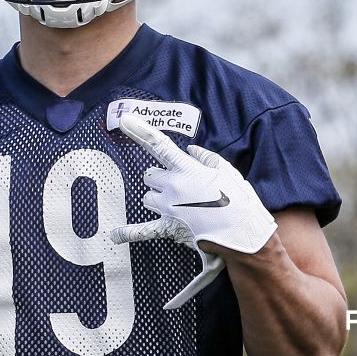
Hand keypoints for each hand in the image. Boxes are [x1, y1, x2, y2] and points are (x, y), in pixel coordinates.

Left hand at [109, 113, 276, 308]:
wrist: (242, 231)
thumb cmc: (237, 198)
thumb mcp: (225, 169)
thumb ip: (204, 157)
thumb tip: (190, 151)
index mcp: (185, 168)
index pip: (158, 145)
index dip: (140, 131)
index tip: (125, 120)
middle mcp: (171, 186)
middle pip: (150, 176)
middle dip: (160, 178)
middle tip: (180, 186)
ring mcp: (167, 207)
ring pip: (147, 198)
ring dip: (157, 198)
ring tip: (178, 205)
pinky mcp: (168, 227)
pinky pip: (142, 230)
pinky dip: (128, 233)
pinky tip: (114, 235)